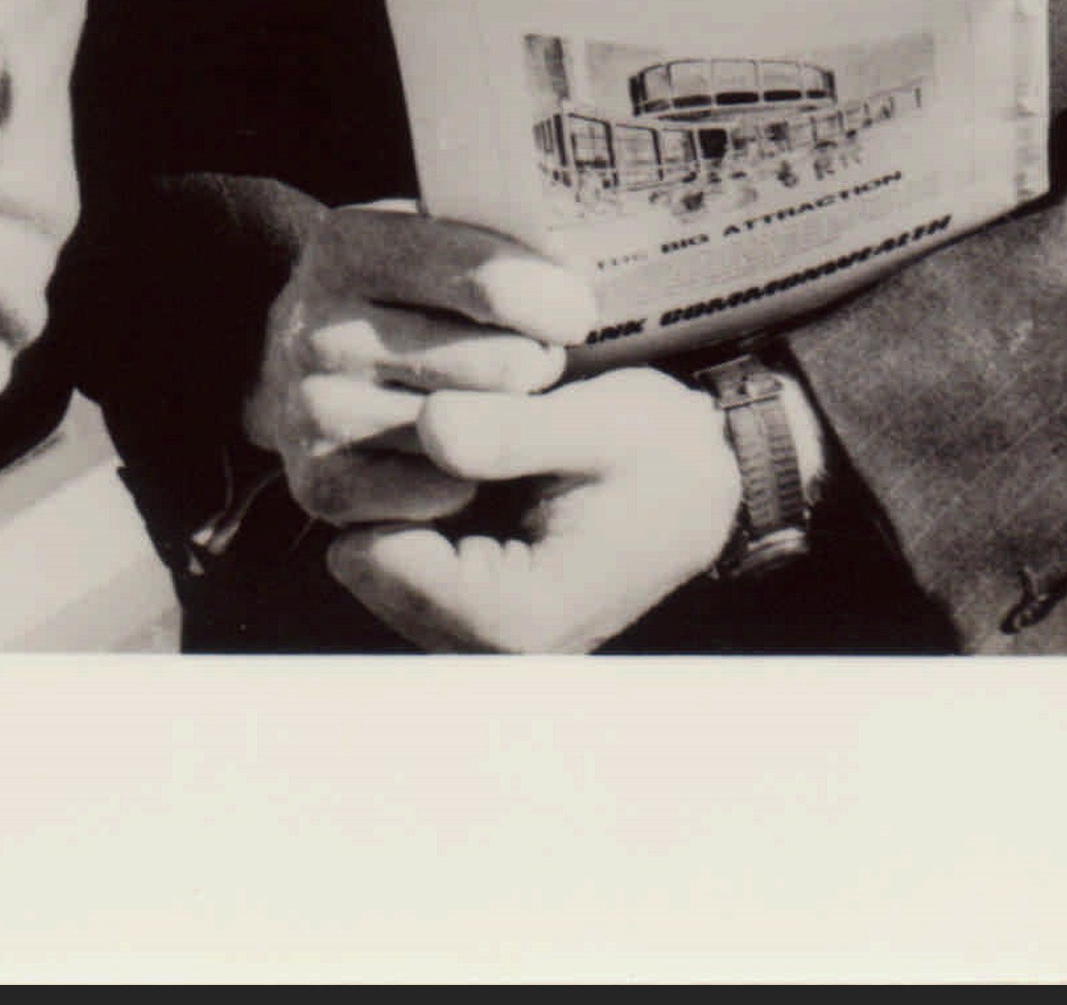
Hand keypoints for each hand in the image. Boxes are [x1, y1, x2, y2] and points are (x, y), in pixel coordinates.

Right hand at [245, 199, 595, 527]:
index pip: (493, 284)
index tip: (578, 313)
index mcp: (348, 247)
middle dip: (537, 365)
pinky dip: (462, 480)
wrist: (312, 356)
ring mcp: (313, 410)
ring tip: (492, 399)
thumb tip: (572, 266)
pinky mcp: (319, 483)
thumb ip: (502, 241)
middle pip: (501, 366)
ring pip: (473, 433)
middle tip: (531, 360)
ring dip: (502, 424)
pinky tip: (454, 453)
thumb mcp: (437, 236)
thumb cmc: (405, 289)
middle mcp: (318, 329)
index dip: (557, 301)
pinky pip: (439, 492)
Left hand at [328, 366, 743, 654]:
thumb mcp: (604, 421)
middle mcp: (493, 650)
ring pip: (373, 567)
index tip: (428, 417)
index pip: (385, 557)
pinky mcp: (471, 618)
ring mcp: (479, 640)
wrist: (699, 489)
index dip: (389, 477)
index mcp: (524, 617)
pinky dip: (407, 516)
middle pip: (367, 567)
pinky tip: (444, 471)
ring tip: (443, 442)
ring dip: (392, 502)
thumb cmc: (661, 452)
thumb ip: (516, 429)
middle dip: (384, 490)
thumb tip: (430, 426)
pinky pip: (397, 567)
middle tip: (430, 421)